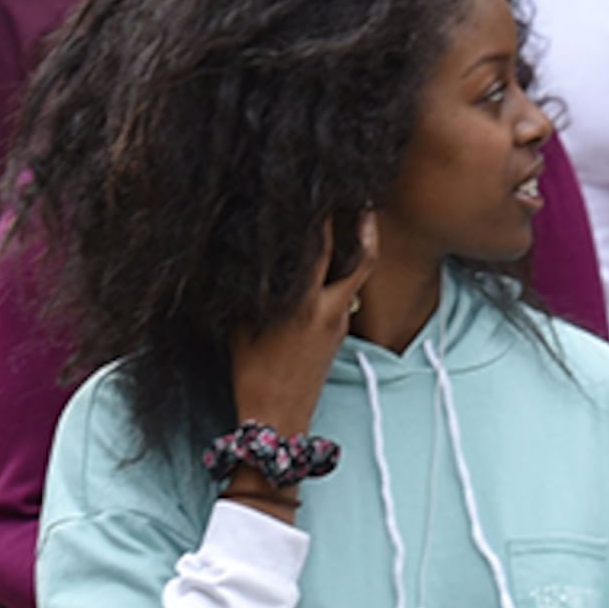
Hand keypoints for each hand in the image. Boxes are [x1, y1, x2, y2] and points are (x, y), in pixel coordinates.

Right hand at [231, 216, 377, 438]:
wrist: (278, 417)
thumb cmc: (253, 372)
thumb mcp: (243, 325)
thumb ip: (254, 288)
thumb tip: (253, 256)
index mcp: (305, 302)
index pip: (320, 246)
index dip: (325, 214)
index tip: (325, 190)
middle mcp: (330, 308)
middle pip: (362, 257)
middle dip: (365, 225)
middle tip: (365, 197)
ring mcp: (340, 321)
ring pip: (357, 275)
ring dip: (357, 248)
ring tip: (357, 221)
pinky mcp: (340, 334)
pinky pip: (345, 293)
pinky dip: (342, 273)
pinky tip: (330, 263)